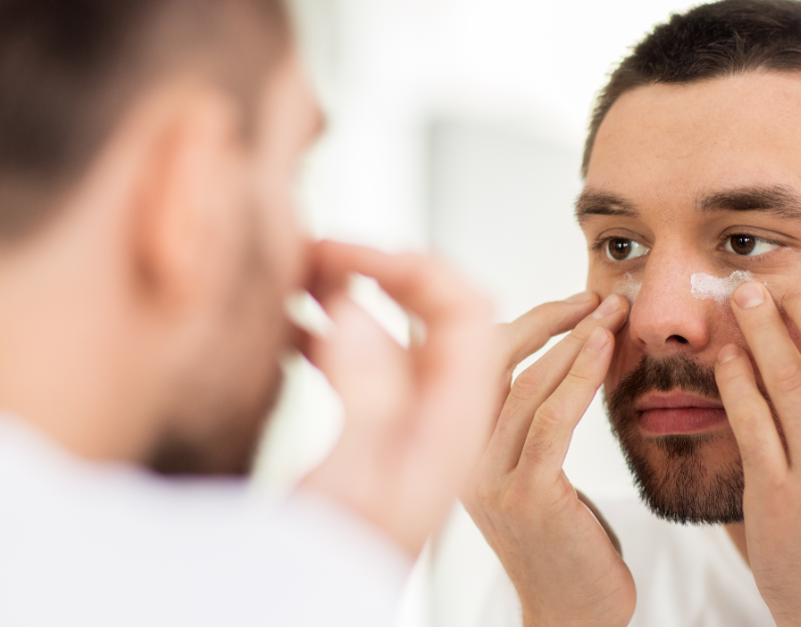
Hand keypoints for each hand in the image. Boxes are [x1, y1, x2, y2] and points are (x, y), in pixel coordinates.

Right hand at [299, 241, 496, 557]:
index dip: (414, 265)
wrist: (325, 619)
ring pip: (402, 335)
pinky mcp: (382, 438)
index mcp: (452, 421)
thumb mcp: (349, 484)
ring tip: (298, 272)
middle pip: (445, 312)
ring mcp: (415, 426)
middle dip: (389, 269)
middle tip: (320, 249)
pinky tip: (287, 325)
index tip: (349, 248)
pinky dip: (332, 332)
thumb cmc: (337, 572)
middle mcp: (443, 416)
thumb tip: (361, 309)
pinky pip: (371, 366)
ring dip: (357, 295)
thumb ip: (366, 398)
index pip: (465, 310)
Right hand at [464, 294, 635, 626]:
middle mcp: (461, 461)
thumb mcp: (538, 476)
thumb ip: (534, 426)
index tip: (574, 301)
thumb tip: (568, 356)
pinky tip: (606, 348)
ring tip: (613, 311)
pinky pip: (553, 420)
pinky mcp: (526, 497)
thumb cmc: (568, 547)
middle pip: (490, 362)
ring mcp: (488, 480)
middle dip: (548, 319)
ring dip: (575, 338)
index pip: (475, 364)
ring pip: (525, 384)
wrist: (573, 618)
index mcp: (458, 450)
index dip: (525, 323)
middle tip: (598, 296)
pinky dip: (581, 375)